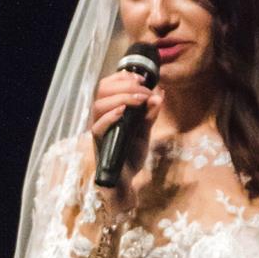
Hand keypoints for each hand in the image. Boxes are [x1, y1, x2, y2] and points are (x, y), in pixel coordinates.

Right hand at [89, 70, 164, 209]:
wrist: (126, 180)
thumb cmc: (130, 154)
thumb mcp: (145, 131)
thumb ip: (150, 114)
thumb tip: (160, 94)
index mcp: (110, 110)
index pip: (108, 85)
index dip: (122, 77)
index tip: (141, 78)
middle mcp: (101, 117)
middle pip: (103, 90)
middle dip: (125, 85)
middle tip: (144, 91)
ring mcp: (99, 130)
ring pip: (99, 105)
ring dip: (121, 98)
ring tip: (139, 100)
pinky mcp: (99, 144)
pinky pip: (98, 127)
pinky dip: (110, 116)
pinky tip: (123, 111)